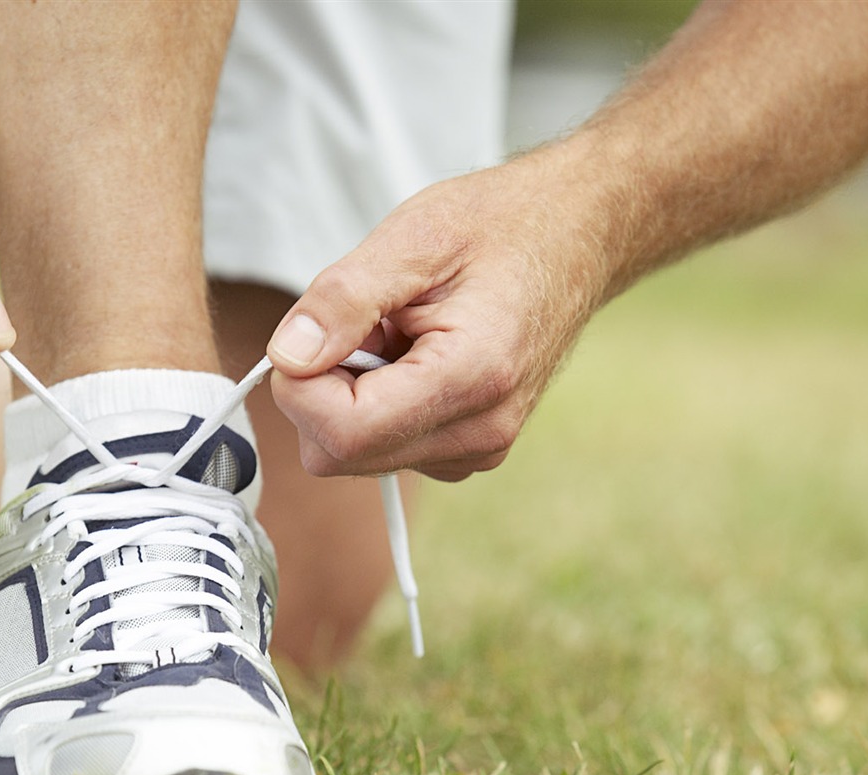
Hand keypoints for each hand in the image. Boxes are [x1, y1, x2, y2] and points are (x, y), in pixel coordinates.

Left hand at [266, 157, 608, 482]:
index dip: (300, 387)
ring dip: (349, 394)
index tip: (312, 333)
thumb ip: (343, 300)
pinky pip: (383, 447)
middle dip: (322, 390)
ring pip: (355, 455)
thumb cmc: (503, 225)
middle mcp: (478, 433)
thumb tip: (287, 358)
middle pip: (339, 454)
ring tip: (397, 334)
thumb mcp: (413, 236)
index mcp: (471, 379)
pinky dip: (374, 404)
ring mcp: (476, 449)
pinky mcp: (466, 450)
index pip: (341, 434)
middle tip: (364, 324)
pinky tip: (410, 356)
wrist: (579, 235)